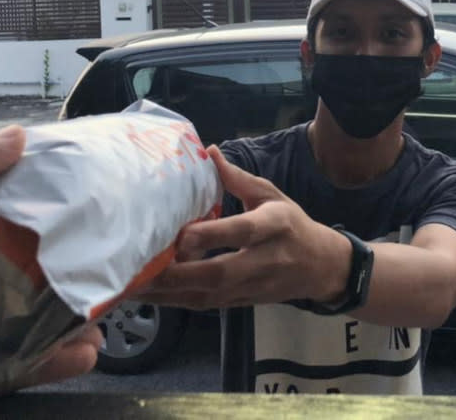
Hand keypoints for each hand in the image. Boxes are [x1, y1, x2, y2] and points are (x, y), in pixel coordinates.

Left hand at [143, 145, 349, 309]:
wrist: (321, 267)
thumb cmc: (292, 225)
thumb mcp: (272, 195)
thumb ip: (238, 178)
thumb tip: (208, 151)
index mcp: (275, 225)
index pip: (243, 232)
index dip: (214, 235)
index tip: (183, 235)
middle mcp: (264, 259)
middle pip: (221, 272)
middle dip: (180, 273)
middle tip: (144, 267)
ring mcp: (253, 286)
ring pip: (209, 295)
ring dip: (171, 292)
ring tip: (134, 284)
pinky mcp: (242, 303)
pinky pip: (206, 305)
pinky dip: (176, 301)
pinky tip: (150, 294)